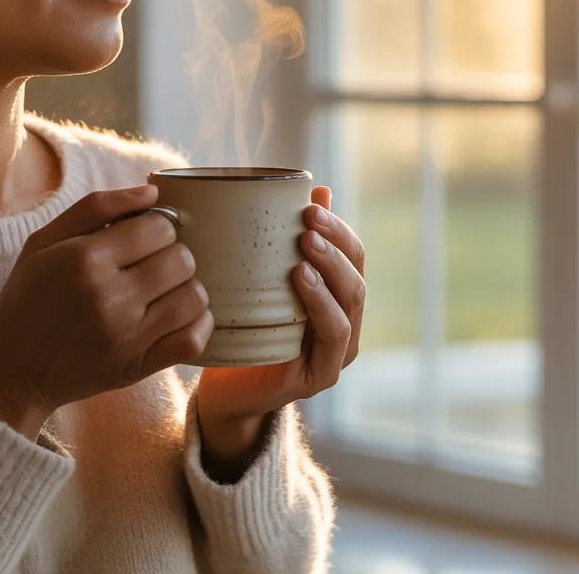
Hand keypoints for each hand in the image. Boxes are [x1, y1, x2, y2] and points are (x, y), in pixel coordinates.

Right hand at [0, 184, 214, 436]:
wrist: (11, 371)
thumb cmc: (28, 297)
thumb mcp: (44, 241)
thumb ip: (97, 207)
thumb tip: (152, 191)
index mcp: (86, 259)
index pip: (159, 227)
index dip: (157, 225)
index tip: (143, 236)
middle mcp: (110, 297)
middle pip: (181, 259)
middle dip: (172, 253)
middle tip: (152, 262)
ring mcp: (127, 336)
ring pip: (194, 296)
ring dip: (186, 286)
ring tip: (165, 288)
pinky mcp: (138, 367)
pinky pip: (193, 339)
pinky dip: (198, 323)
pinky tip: (179, 314)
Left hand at [197, 186, 364, 445]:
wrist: (221, 389)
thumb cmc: (243, 326)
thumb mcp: (263, 277)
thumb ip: (288, 240)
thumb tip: (318, 188)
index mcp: (336, 297)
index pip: (353, 254)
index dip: (338, 228)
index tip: (311, 204)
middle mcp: (344, 324)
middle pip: (356, 276)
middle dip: (335, 244)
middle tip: (307, 222)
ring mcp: (335, 353)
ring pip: (350, 304)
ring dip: (330, 270)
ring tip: (305, 247)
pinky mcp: (318, 377)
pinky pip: (331, 338)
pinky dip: (321, 306)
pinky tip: (300, 281)